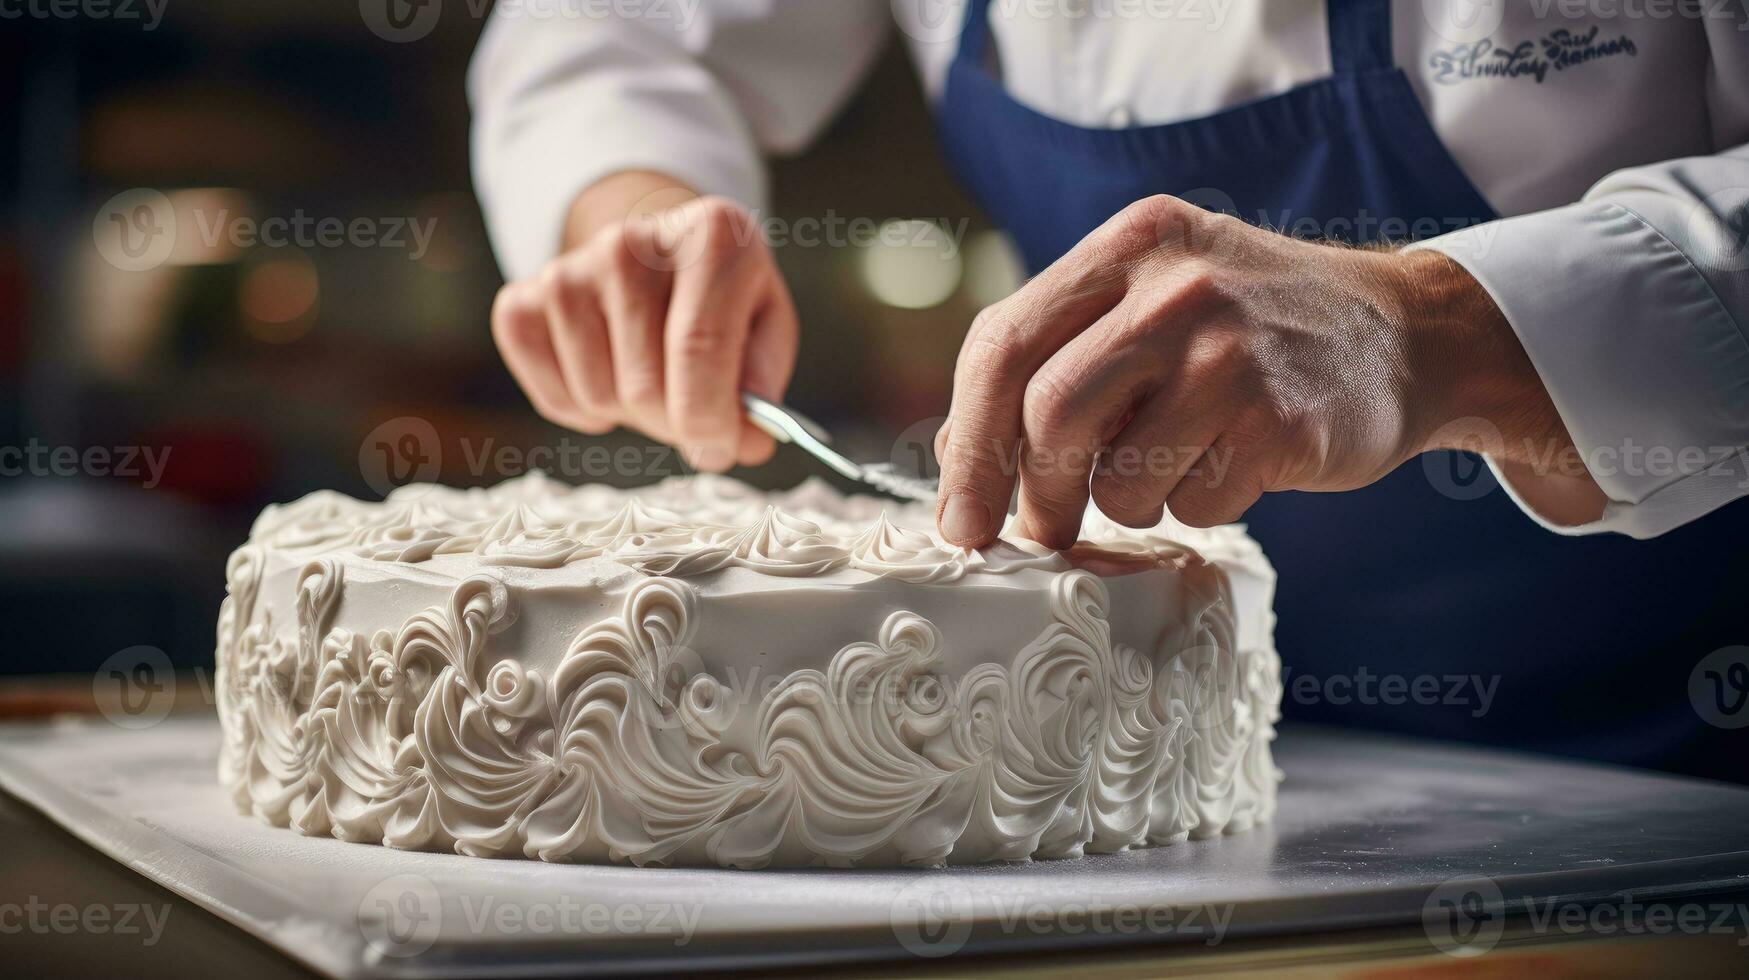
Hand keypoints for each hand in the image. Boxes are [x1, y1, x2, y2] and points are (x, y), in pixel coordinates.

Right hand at [490, 172, 798, 471]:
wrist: (655, 255)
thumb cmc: (719, 298)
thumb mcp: (766, 321)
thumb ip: (764, 380)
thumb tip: (746, 436)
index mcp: (711, 236)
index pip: (700, 349)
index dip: (711, 421)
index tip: (721, 450)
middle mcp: (630, 243)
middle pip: (645, 387)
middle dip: (676, 427)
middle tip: (696, 419)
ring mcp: (567, 270)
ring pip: (599, 398)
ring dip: (632, 416)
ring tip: (653, 378)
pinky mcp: (521, 302)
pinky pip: (554, 400)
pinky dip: (584, 413)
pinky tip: (610, 375)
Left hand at [934, 194, 1601, 548]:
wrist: (1408, 333)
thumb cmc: (1252, 331)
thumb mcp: (1156, 300)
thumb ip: (1062, 356)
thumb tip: (959, 456)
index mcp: (1128, 246)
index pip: (1003, 344)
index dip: (968, 444)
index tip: (960, 520)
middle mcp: (1177, 285)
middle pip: (1049, 415)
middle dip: (1035, 495)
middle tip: (1045, 530)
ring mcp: (1232, 349)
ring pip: (1118, 475)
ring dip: (1128, 501)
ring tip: (1175, 465)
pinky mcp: (1281, 418)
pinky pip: (1194, 503)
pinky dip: (1201, 506)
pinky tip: (1238, 464)